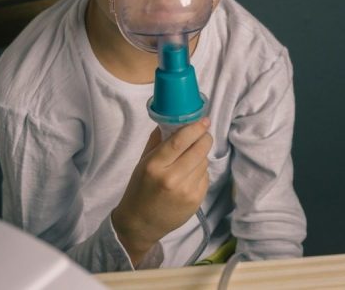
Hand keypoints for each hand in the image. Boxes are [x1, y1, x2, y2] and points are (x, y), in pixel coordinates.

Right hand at [112, 118, 212, 265]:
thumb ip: (157, 141)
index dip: (195, 128)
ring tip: (191, 158)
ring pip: (204, 163)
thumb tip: (171, 120)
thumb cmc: (139, 190)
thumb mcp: (142, 163)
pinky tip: (190, 175)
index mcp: (154, 166)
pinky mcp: (196, 201)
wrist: (140, 224)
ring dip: (201, 156)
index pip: (180, 141)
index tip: (203, 120)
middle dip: (205, 138)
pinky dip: (201, 171)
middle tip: (204, 134)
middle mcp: (171, 178)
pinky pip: (205, 177)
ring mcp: (186, 191)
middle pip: (198, 150)